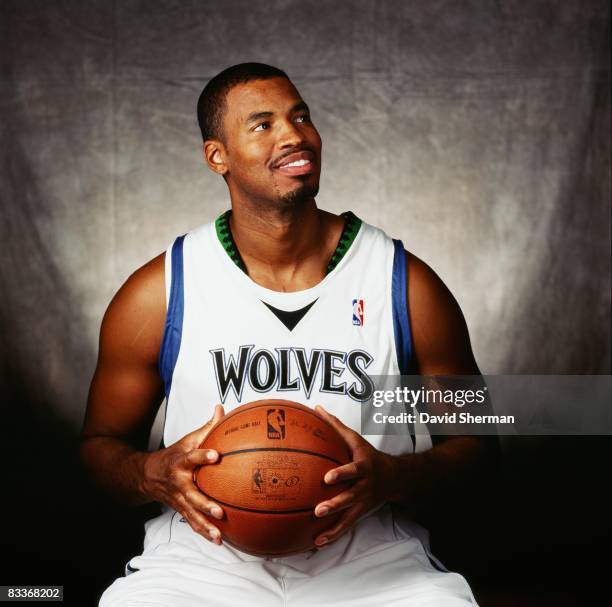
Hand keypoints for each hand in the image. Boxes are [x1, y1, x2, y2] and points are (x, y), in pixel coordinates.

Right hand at [142, 404, 224, 543]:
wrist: (147, 475)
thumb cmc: (174, 455)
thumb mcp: (188, 439)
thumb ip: (207, 427)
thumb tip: (222, 409)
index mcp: (181, 462)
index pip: (192, 457)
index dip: (202, 456)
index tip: (214, 455)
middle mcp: (179, 482)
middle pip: (191, 494)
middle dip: (204, 503)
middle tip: (219, 510)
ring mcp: (178, 498)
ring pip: (191, 513)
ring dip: (205, 524)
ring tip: (219, 533)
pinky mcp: (180, 509)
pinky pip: (192, 522)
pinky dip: (203, 531)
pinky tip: (218, 540)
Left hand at [313, 405, 397, 547]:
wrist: (394, 477)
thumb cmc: (368, 455)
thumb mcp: (354, 438)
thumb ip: (335, 425)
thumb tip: (315, 408)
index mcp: (363, 467)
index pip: (353, 471)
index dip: (342, 474)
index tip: (327, 478)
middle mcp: (364, 487)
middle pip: (350, 497)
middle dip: (336, 504)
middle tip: (319, 509)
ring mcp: (363, 502)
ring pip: (348, 516)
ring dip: (334, 526)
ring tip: (317, 534)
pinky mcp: (360, 513)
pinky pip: (346, 526)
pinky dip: (333, 535)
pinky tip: (317, 543)